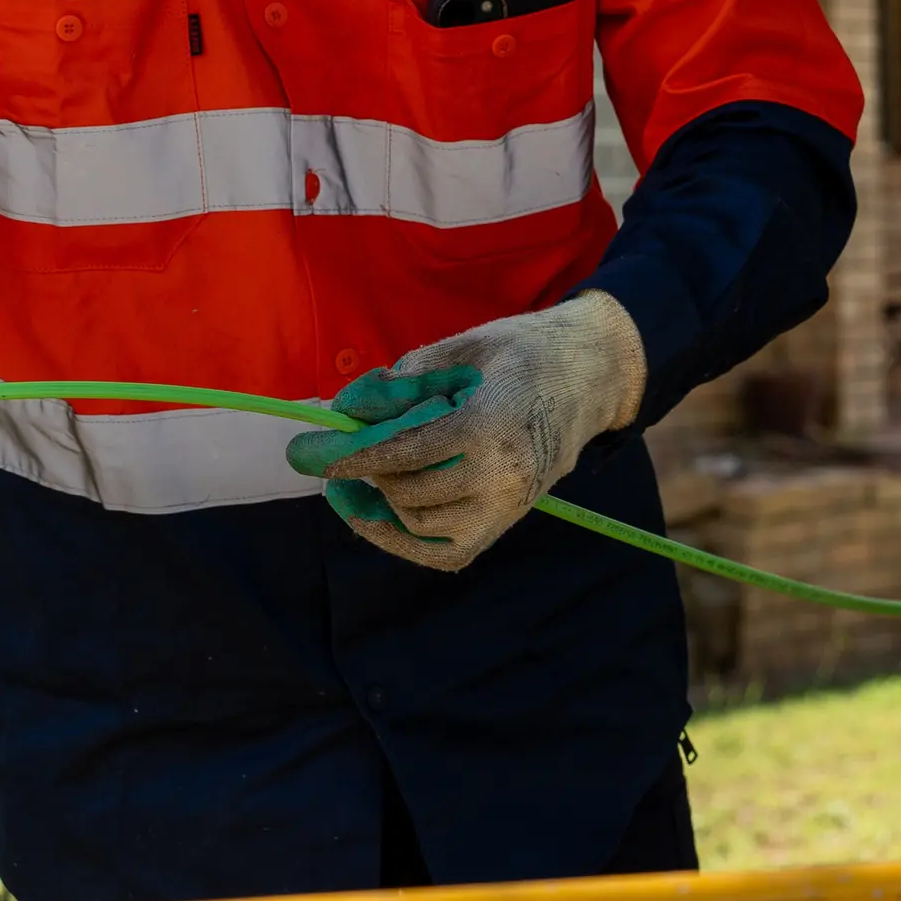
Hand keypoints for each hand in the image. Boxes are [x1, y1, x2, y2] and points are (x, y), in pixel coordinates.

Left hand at [287, 292, 649, 570]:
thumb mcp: (462, 348)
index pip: (405, 452)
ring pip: (421, 524)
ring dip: (380, 504)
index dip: (349, 454)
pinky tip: (378, 511)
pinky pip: (445, 551)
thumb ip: (402, 381)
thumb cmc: (524, 352)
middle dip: (360, 474)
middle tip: (329, 455)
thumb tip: (343, 412)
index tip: (306, 452)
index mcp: (492, 424)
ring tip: (354, 480)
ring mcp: (509, 506)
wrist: (594, 377)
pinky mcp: (508, 521)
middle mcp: (503, 475)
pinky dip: (404, 538)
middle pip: (407, 490)